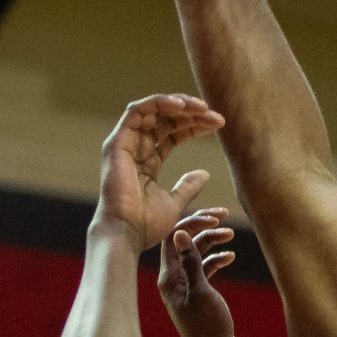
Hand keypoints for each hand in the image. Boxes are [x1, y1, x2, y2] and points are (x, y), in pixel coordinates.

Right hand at [94, 95, 224, 249]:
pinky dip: (158, 103)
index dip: (195, 126)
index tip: (219, 125)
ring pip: (152, 110)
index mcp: (147, 162)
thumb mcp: (175, 203)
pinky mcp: (117, 142)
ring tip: (202, 107)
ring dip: (178, 104)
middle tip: (216, 117)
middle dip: (192, 114)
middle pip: (165, 120)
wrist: (127, 233)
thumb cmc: (146, 224)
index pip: (172, 134)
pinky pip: (136, 111)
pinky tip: (181, 106)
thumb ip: (187, 187)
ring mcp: (124, 144)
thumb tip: (204, 173)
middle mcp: (135, 149)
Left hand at [158, 207, 238, 336]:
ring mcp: (185, 286)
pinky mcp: (198, 292)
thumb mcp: (201, 291)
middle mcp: (173, 279)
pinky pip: (205, 268)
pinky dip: (217, 260)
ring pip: (196, 253)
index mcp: (168, 277)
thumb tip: (178, 232)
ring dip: (213, 243)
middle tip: (223, 218)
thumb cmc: (207, 327)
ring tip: (231, 236)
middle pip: (184, 242)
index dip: (191, 223)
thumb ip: (190, 261)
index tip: (213, 218)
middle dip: (203, 228)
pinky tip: (230, 257)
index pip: (172, 239)